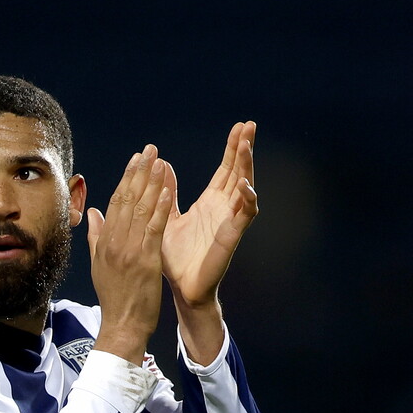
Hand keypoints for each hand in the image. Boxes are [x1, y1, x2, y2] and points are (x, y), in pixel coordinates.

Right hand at [86, 145, 173, 364]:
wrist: (122, 325)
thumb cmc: (115, 298)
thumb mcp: (99, 266)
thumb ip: (96, 237)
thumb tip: (92, 214)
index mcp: (104, 242)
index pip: (115, 202)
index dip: (127, 178)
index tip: (136, 159)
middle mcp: (114, 242)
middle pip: (127, 199)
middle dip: (139, 172)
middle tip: (150, 150)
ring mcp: (129, 250)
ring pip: (141, 209)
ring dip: (152, 183)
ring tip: (160, 160)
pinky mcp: (146, 260)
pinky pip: (154, 228)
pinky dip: (161, 207)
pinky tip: (168, 189)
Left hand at [161, 121, 258, 307]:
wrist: (181, 287)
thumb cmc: (175, 257)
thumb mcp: (166, 218)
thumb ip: (167, 193)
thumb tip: (162, 164)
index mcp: (210, 203)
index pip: (225, 169)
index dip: (233, 149)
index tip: (239, 126)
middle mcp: (224, 209)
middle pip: (239, 172)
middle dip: (245, 149)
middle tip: (250, 125)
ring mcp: (230, 221)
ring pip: (245, 188)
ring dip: (247, 167)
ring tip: (246, 145)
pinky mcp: (231, 237)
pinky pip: (245, 216)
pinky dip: (248, 200)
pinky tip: (245, 186)